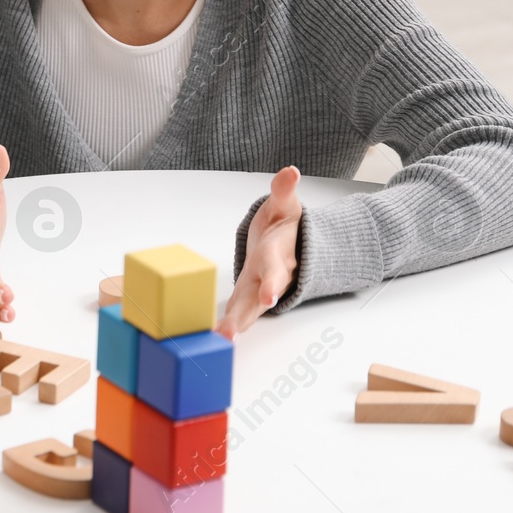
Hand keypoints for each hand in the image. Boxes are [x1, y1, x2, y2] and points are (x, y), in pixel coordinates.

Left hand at [217, 165, 301, 339]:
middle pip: (258, 299)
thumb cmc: (288, 225)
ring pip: (249, 311)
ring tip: (220, 341)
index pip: (275, 270)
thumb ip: (284, 190)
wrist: (297, 245)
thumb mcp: (286, 205)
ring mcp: (260, 290)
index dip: (272, 283)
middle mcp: (271, 277)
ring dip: (235, 326)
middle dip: (246, 316)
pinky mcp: (250, 297)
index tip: (267, 297)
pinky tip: (214, 339)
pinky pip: (240, 314)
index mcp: (278, 256)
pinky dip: (230, 327)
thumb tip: (289, 171)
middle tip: (231, 333)